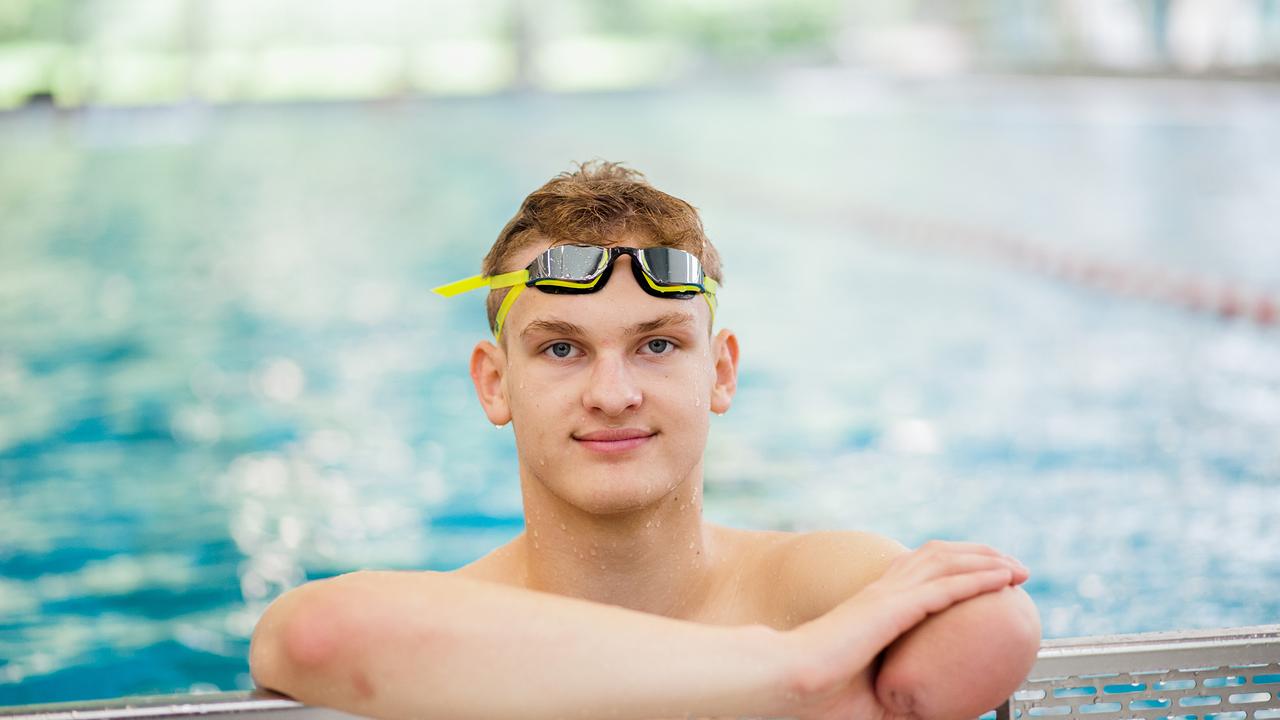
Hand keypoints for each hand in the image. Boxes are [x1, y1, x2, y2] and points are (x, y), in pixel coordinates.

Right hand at [779, 541, 1028, 719]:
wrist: (788, 680)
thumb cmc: (818, 695)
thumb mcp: (876, 700)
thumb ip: (906, 698)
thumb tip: (936, 714)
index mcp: (875, 606)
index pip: (922, 572)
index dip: (956, 567)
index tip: (986, 575)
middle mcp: (883, 591)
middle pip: (939, 556)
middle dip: (979, 554)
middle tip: (1012, 567)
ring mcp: (888, 596)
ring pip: (947, 562)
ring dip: (987, 560)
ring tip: (1017, 568)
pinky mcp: (892, 608)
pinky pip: (946, 588)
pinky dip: (979, 580)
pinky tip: (1003, 580)